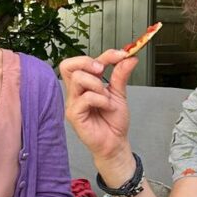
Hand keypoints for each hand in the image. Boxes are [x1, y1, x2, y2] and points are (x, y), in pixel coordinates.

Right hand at [59, 49, 139, 168]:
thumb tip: (129, 58)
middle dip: (88, 62)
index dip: (102, 54)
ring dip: (98, 85)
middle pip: (68, 65)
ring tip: (107, 98)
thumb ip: (120, 75)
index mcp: (84, 84)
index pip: (82, 61)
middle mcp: (75, 92)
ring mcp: (72, 103)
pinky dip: (101, 99)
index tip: (122, 55)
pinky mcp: (74, 115)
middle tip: (102, 70)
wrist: (115, 142)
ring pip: (78, 78)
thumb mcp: (119, 94)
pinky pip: (86, 98)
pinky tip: (107, 107)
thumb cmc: (113, 121)